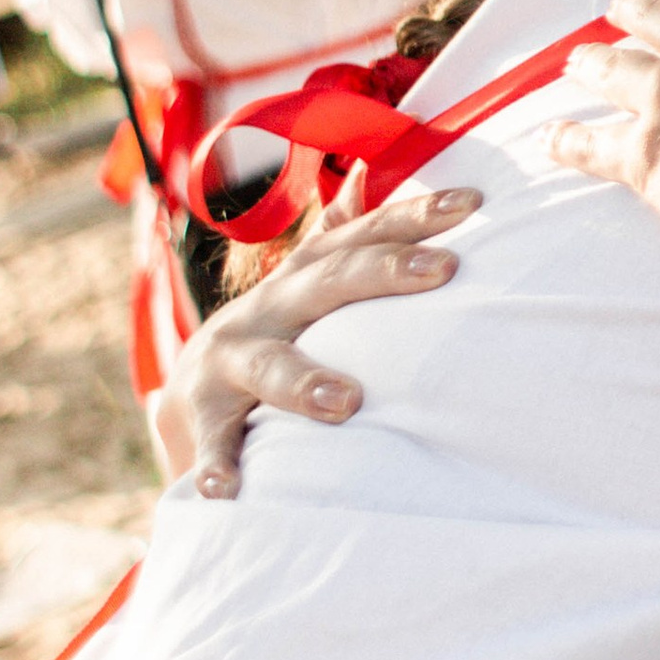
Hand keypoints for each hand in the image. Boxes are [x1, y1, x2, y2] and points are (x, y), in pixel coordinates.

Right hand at [152, 181, 480, 496]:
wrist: (186, 399)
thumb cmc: (270, 336)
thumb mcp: (301, 284)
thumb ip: (335, 235)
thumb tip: (366, 172)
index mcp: (300, 280)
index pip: (360, 236)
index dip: (412, 214)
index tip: (473, 202)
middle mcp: (266, 310)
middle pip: (327, 283)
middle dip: (384, 272)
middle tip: (444, 269)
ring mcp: (229, 363)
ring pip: (268, 366)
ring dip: (304, 383)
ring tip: (347, 402)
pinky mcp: (203, 418)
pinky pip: (211, 442)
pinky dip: (216, 464)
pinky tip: (226, 487)